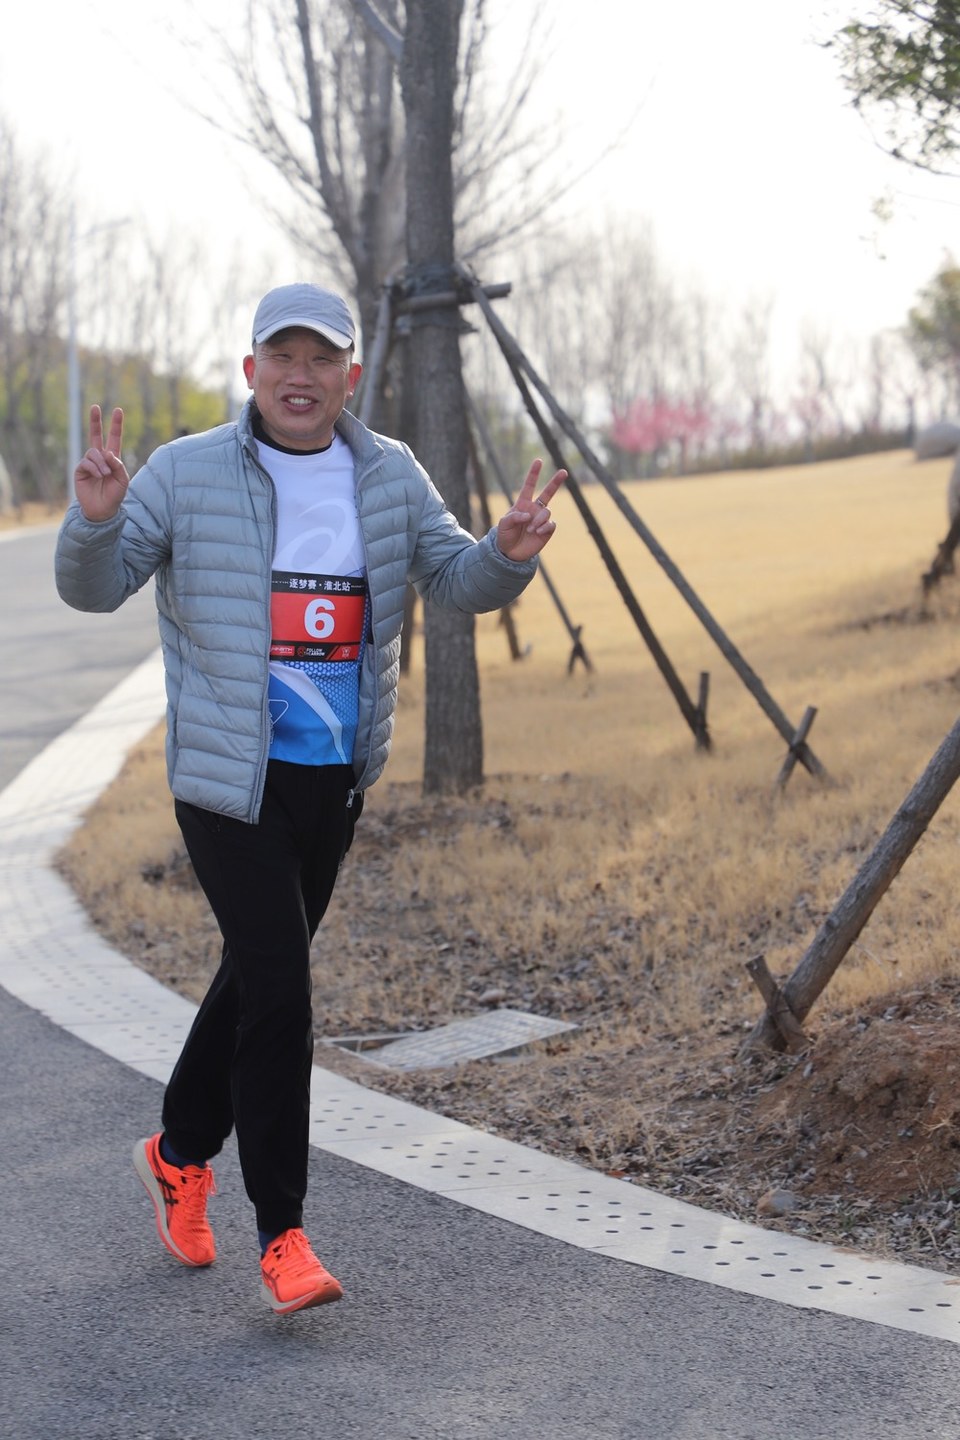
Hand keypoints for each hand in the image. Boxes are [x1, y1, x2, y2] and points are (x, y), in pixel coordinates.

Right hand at [74, 405, 129, 521]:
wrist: (103, 509)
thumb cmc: (115, 495)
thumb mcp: (123, 480)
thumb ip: (119, 465)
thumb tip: (108, 452)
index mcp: (112, 459)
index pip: (114, 438)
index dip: (116, 425)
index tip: (118, 410)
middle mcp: (100, 458)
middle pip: (96, 435)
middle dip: (96, 421)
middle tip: (95, 407)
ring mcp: (89, 463)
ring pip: (94, 452)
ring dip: (101, 462)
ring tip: (105, 475)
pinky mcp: (80, 469)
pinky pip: (87, 462)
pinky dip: (95, 468)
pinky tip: (99, 476)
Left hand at [496, 459, 565, 562]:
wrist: (510, 553)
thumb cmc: (505, 535)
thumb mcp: (503, 524)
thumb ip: (514, 516)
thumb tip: (529, 515)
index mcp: (523, 504)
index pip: (529, 486)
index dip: (534, 474)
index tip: (538, 461)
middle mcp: (534, 509)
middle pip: (548, 493)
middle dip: (556, 482)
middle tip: (564, 472)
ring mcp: (541, 519)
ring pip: (547, 511)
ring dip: (539, 519)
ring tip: (530, 529)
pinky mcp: (547, 530)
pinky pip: (551, 524)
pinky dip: (544, 526)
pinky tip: (537, 532)